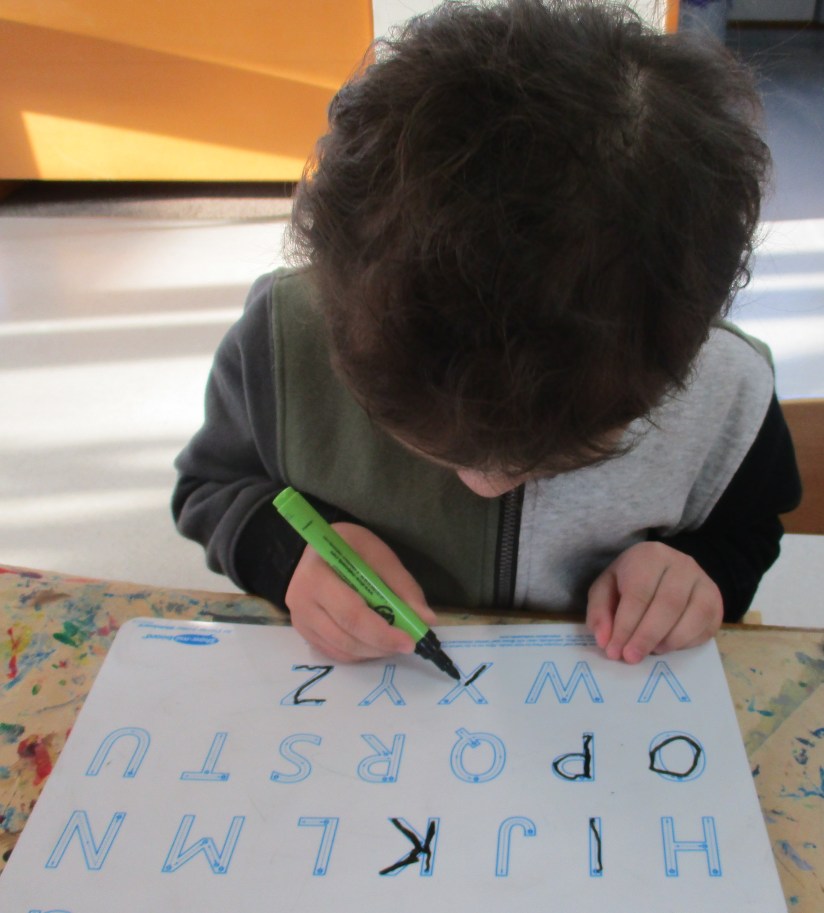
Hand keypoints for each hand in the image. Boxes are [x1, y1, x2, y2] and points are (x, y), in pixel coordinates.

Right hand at [284, 522, 438, 663]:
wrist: (320, 547)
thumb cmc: (349, 547)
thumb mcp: (378, 554)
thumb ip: (402, 585)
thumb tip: (426, 619)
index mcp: (316, 576)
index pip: (352, 614)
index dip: (382, 632)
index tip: (411, 640)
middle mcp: (301, 602)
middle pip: (347, 638)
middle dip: (382, 645)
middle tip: (409, 644)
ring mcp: (300, 621)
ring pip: (343, 651)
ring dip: (374, 651)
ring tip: (395, 640)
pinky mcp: (305, 634)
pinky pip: (336, 654)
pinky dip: (361, 653)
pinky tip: (376, 641)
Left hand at [585, 541, 722, 663]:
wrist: (666, 571)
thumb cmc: (630, 581)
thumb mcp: (606, 589)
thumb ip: (600, 612)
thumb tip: (604, 640)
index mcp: (649, 556)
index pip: (638, 593)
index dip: (626, 626)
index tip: (614, 650)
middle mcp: (680, 563)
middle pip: (667, 604)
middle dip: (646, 636)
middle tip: (631, 657)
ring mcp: (702, 581)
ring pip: (692, 615)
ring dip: (668, 641)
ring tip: (649, 652)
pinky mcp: (716, 600)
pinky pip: (705, 626)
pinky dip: (685, 642)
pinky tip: (666, 646)